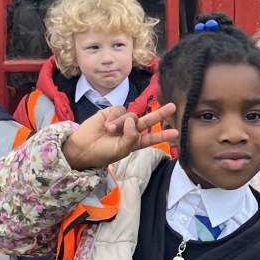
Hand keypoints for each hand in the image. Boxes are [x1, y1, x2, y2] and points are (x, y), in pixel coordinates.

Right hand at [62, 103, 176, 171]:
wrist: (84, 147)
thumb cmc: (102, 152)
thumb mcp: (121, 150)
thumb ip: (131, 137)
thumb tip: (133, 120)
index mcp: (134, 142)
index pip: (151, 137)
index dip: (162, 134)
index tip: (176, 132)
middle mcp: (130, 130)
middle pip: (148, 120)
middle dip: (160, 114)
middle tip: (172, 107)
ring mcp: (122, 120)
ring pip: (132, 115)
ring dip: (122, 123)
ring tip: (109, 131)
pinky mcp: (112, 112)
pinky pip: (120, 110)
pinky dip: (115, 118)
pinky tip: (107, 124)